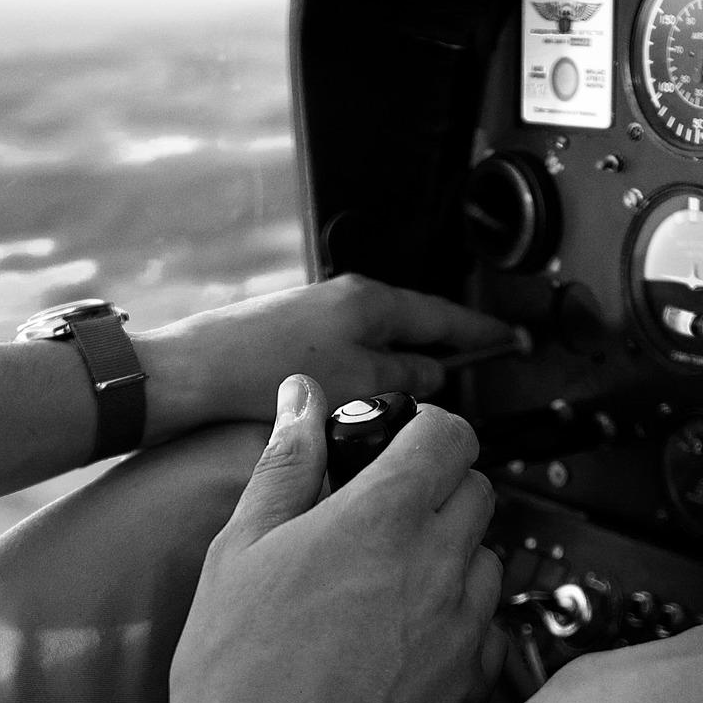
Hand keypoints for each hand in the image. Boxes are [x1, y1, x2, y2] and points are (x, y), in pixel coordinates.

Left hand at [135, 275, 516, 445]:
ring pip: (379, 343)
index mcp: (369, 300)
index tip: (510, 339)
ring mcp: (317, 315)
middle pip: (413, 324)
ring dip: (401, 368)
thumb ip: (404, 378)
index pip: (445, 315)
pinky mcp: (292, 337)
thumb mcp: (356, 383)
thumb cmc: (261, 371)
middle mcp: (344, 298)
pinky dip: (368, 376)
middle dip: (443, 350)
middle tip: (472, 372)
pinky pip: (350, 355)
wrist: (192, 375)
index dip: (482, 332)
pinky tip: (363, 404)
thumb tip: (432, 375)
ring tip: (416, 400)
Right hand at [160, 374, 507, 702]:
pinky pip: (487, 633)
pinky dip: (457, 628)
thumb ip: (286, 464)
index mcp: (384, 517)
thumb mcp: (241, 549)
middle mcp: (441, 566)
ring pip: (487, 564)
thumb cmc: (238, 671)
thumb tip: (301, 398)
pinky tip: (399, 653)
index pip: (451, 434)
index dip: (427, 431)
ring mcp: (466, 632)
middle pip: (478, 493)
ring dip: (451, 562)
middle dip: (437, 492)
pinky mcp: (475, 690)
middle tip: (380, 522)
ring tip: (383, 595)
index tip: (400, 446)